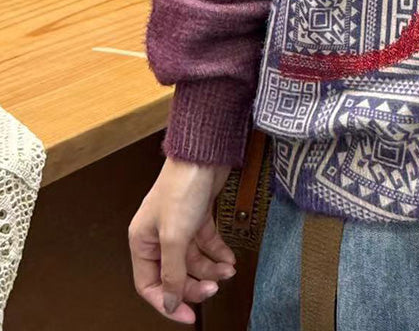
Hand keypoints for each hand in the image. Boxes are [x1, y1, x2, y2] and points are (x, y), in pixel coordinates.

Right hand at [128, 158, 236, 323]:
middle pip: (174, 274)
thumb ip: (173, 273)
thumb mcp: (175, 237)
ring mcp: (178, 225)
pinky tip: (228, 258)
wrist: (204, 153)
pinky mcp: (197, 215)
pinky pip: (206, 243)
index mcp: (142, 241)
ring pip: (193, 260)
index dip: (168, 302)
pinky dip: (217, 252)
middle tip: (213, 289)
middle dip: (195, 283)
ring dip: (210, 268)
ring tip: (227, 271)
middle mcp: (158, 235)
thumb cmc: (181, 187)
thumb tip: (171, 302)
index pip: (150, 285)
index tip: (189, 316)